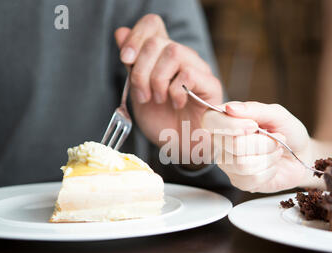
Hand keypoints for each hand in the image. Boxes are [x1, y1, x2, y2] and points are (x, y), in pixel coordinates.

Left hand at [114, 14, 222, 155]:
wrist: (180, 148)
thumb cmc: (163, 123)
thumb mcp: (138, 93)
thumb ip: (131, 65)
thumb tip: (121, 32)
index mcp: (163, 57)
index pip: (153, 25)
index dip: (136, 37)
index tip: (125, 59)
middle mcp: (182, 58)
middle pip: (157, 41)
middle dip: (141, 70)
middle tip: (142, 96)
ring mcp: (198, 69)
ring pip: (173, 52)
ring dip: (158, 79)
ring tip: (159, 100)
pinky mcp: (210, 84)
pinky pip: (189, 73)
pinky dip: (175, 90)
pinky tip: (175, 103)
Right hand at [202, 101, 314, 192]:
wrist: (301, 155)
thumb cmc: (287, 132)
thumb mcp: (277, 114)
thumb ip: (254, 109)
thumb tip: (230, 108)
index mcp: (226, 120)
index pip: (211, 121)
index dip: (232, 125)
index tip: (254, 126)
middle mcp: (222, 142)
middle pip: (232, 145)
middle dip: (263, 142)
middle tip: (274, 139)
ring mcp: (228, 164)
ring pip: (243, 164)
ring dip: (268, 157)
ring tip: (275, 151)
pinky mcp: (239, 181)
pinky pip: (252, 179)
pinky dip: (269, 171)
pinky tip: (271, 165)